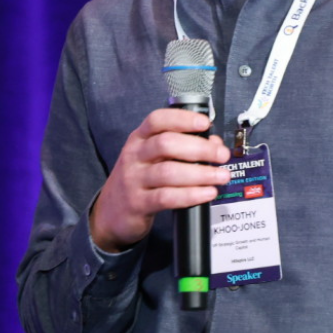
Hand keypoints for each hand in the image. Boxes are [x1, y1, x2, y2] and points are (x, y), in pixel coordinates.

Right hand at [89, 109, 231, 252]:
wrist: (111, 212)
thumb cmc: (139, 180)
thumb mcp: (152, 158)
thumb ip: (180, 148)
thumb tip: (213, 144)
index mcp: (139, 139)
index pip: (157, 120)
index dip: (182, 119)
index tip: (205, 124)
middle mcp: (135, 156)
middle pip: (166, 144)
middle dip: (200, 148)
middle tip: (222, 155)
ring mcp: (134, 180)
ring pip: (168, 172)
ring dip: (200, 173)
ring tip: (221, 176)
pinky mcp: (138, 204)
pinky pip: (166, 197)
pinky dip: (191, 195)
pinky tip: (207, 193)